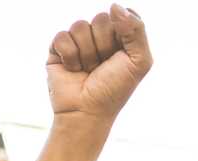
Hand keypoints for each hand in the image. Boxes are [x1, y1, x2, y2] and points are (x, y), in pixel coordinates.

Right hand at [46, 5, 151, 121]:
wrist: (86, 112)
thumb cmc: (114, 90)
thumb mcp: (139, 60)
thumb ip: (136, 28)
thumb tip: (113, 6)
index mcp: (121, 35)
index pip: (122, 14)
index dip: (121, 33)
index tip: (121, 55)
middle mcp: (99, 36)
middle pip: (100, 18)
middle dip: (102, 45)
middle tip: (101, 65)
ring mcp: (78, 42)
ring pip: (79, 26)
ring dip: (85, 53)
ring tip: (87, 70)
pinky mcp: (57, 50)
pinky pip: (61, 36)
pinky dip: (69, 55)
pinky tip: (72, 69)